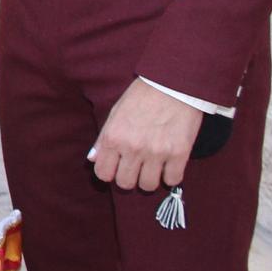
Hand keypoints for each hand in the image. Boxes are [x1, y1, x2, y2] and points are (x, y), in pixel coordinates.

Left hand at [91, 78, 205, 191]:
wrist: (173, 84)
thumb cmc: (142, 96)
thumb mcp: (115, 113)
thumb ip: (103, 139)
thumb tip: (92, 158)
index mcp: (113, 137)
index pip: (103, 174)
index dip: (110, 173)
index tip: (117, 167)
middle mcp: (132, 148)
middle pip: (125, 183)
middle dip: (129, 178)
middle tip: (136, 167)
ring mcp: (156, 152)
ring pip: (148, 186)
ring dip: (150, 178)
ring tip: (153, 166)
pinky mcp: (179, 153)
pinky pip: (172, 180)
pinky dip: (171, 176)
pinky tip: (169, 165)